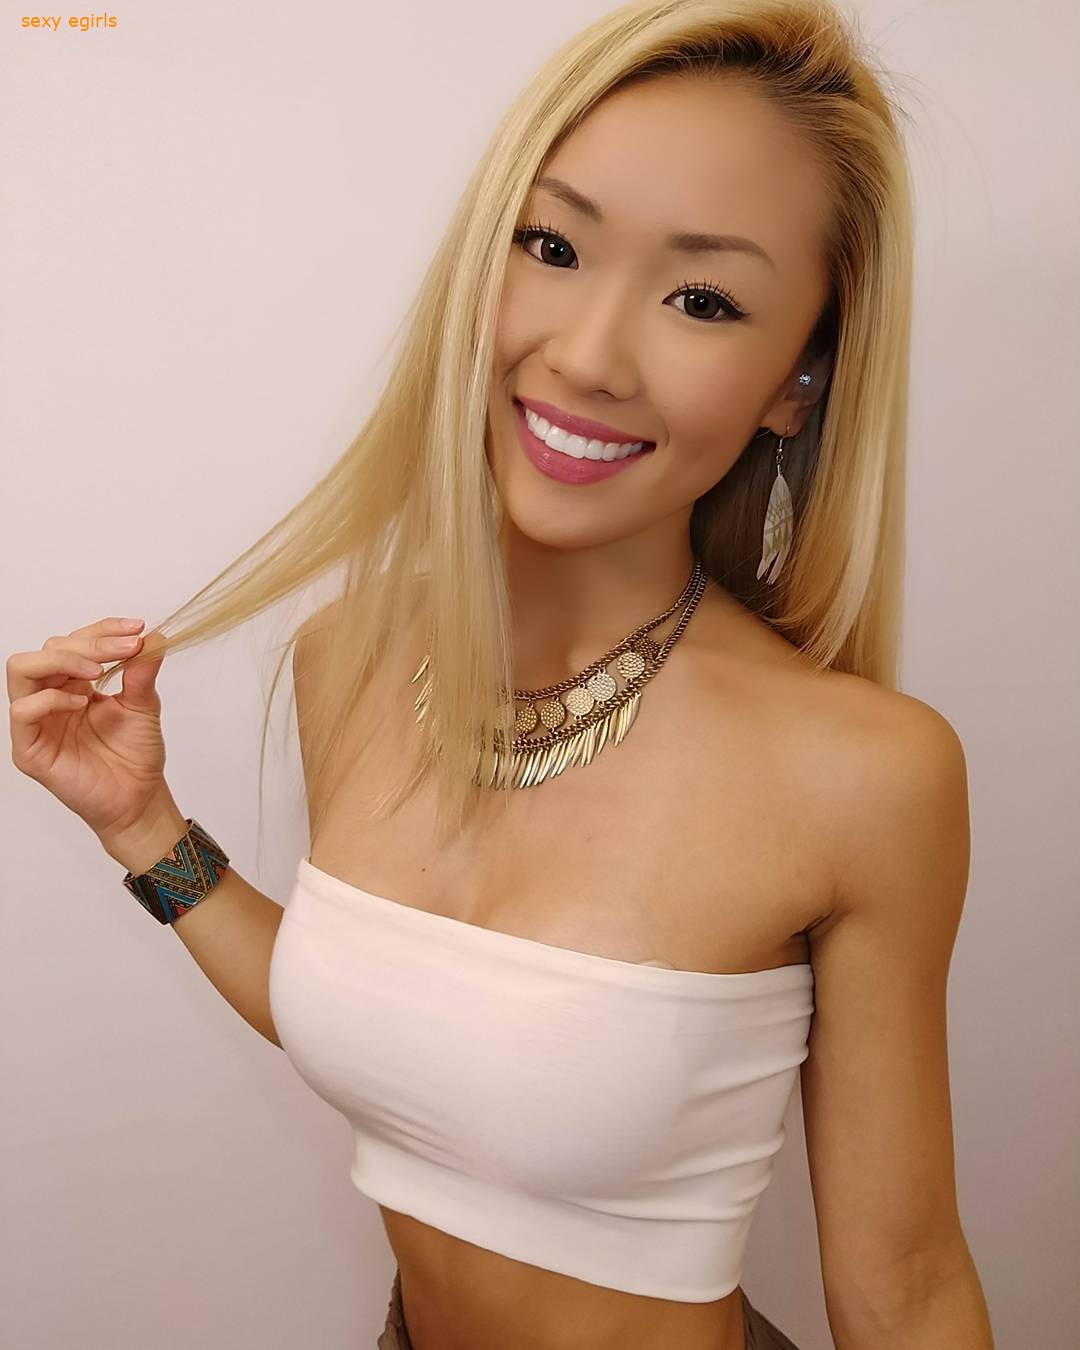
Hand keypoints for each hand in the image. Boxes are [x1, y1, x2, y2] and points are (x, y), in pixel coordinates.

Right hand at [7, 616, 175, 847]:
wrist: (139, 799)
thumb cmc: (136, 756)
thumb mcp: (143, 705)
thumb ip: (141, 671)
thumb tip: (154, 636)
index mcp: (74, 683)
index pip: (74, 641)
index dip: (102, 629)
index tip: (136, 629)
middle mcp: (51, 697)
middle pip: (48, 649)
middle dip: (89, 642)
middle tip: (126, 648)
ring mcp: (36, 722)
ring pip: (22, 670)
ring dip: (62, 660)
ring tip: (97, 671)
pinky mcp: (29, 748)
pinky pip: (23, 710)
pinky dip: (51, 698)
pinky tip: (82, 703)